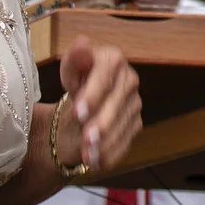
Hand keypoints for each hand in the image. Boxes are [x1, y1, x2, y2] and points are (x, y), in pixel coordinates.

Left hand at [57, 37, 143, 175]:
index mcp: (112, 59)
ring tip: (87, 156)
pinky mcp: (136, 123)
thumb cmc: (74, 86)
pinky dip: (111, 153)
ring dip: (105, 143)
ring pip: (122, 125)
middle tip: (85, 140)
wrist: (80, 110)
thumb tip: (82, 42)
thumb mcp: (69, 74)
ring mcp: (135, 102)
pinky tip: (97, 162)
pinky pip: (126, 140)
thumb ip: (75, 60)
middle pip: (117, 102)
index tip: (79, 111)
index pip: (107, 74)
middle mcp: (129, 79)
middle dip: (101, 123)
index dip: (94, 93)